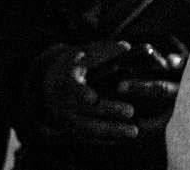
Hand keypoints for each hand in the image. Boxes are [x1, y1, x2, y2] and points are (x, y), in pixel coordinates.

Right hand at [33, 40, 183, 143]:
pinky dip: (108, 140)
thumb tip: (126, 48)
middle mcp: (65, 103)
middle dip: (107, 112)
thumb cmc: (78, 64)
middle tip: (131, 111)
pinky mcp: (75, 130)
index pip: (72, 88)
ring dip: (111, 132)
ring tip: (134, 132)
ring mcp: (68, 119)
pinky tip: (125, 138)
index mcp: (67, 81)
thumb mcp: (87, 52)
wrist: (55, 83)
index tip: (92, 98)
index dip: (81, 93)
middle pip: (84, 111)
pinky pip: (91, 138)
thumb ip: (105, 51)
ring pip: (88, 130)